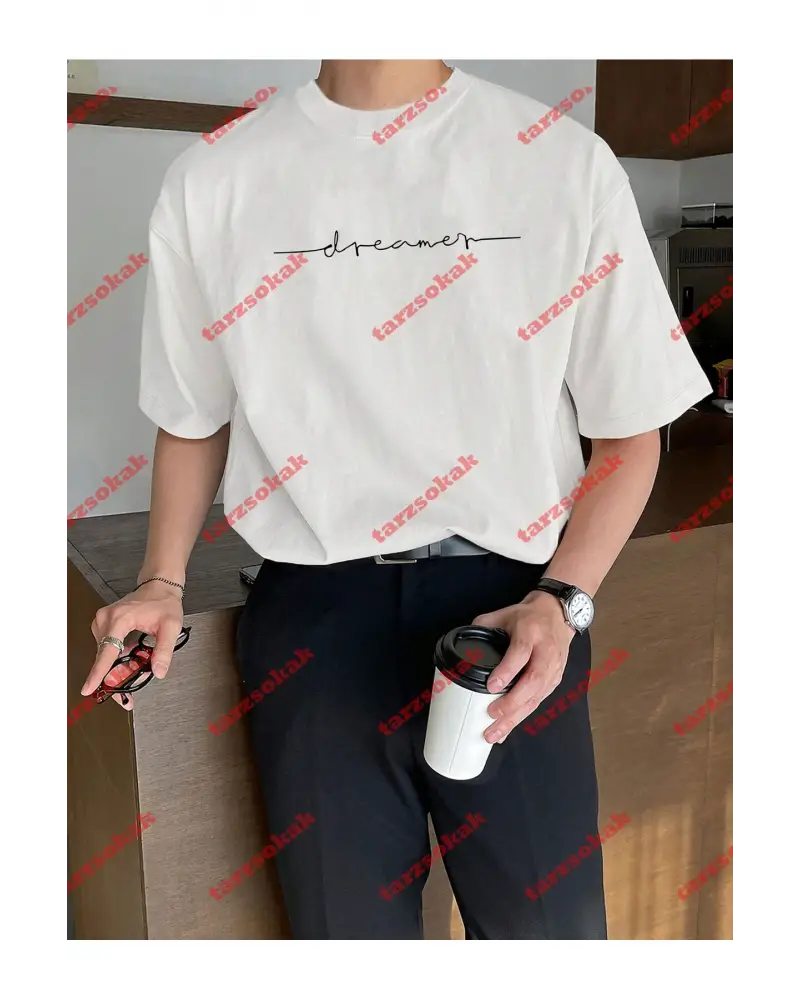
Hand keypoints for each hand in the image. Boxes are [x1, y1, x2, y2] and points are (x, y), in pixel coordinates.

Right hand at [81, 581, 183, 710]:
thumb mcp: (171, 626)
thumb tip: (158, 671)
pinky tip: (131, 663)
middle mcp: (106, 620)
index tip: (88, 688)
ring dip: (118, 670)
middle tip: (128, 697)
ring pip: (106, 657)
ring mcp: (102, 623)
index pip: (107, 651)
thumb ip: (164, 650)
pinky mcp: (104, 626)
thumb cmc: (163, 603)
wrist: (159, 587)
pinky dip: (118, 661)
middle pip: (105, 659)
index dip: (98, 673)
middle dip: (115, 678)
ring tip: (137, 672)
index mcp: (120, 618)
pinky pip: (108, 650)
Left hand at [473, 591, 575, 743]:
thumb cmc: (529, 616)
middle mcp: (546, 652)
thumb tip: (462, 643)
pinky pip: (538, 702)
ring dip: (516, 717)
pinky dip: (521, 717)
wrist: (559, 614)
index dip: (507, 670)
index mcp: (531, 632)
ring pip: (537, 697)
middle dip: (512, 702)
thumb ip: (483, 625)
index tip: (491, 686)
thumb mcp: (505, 613)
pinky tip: (507, 729)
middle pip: (533, 681)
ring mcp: (554, 668)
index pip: (521, 653)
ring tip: (495, 733)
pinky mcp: (555, 680)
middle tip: (491, 715)